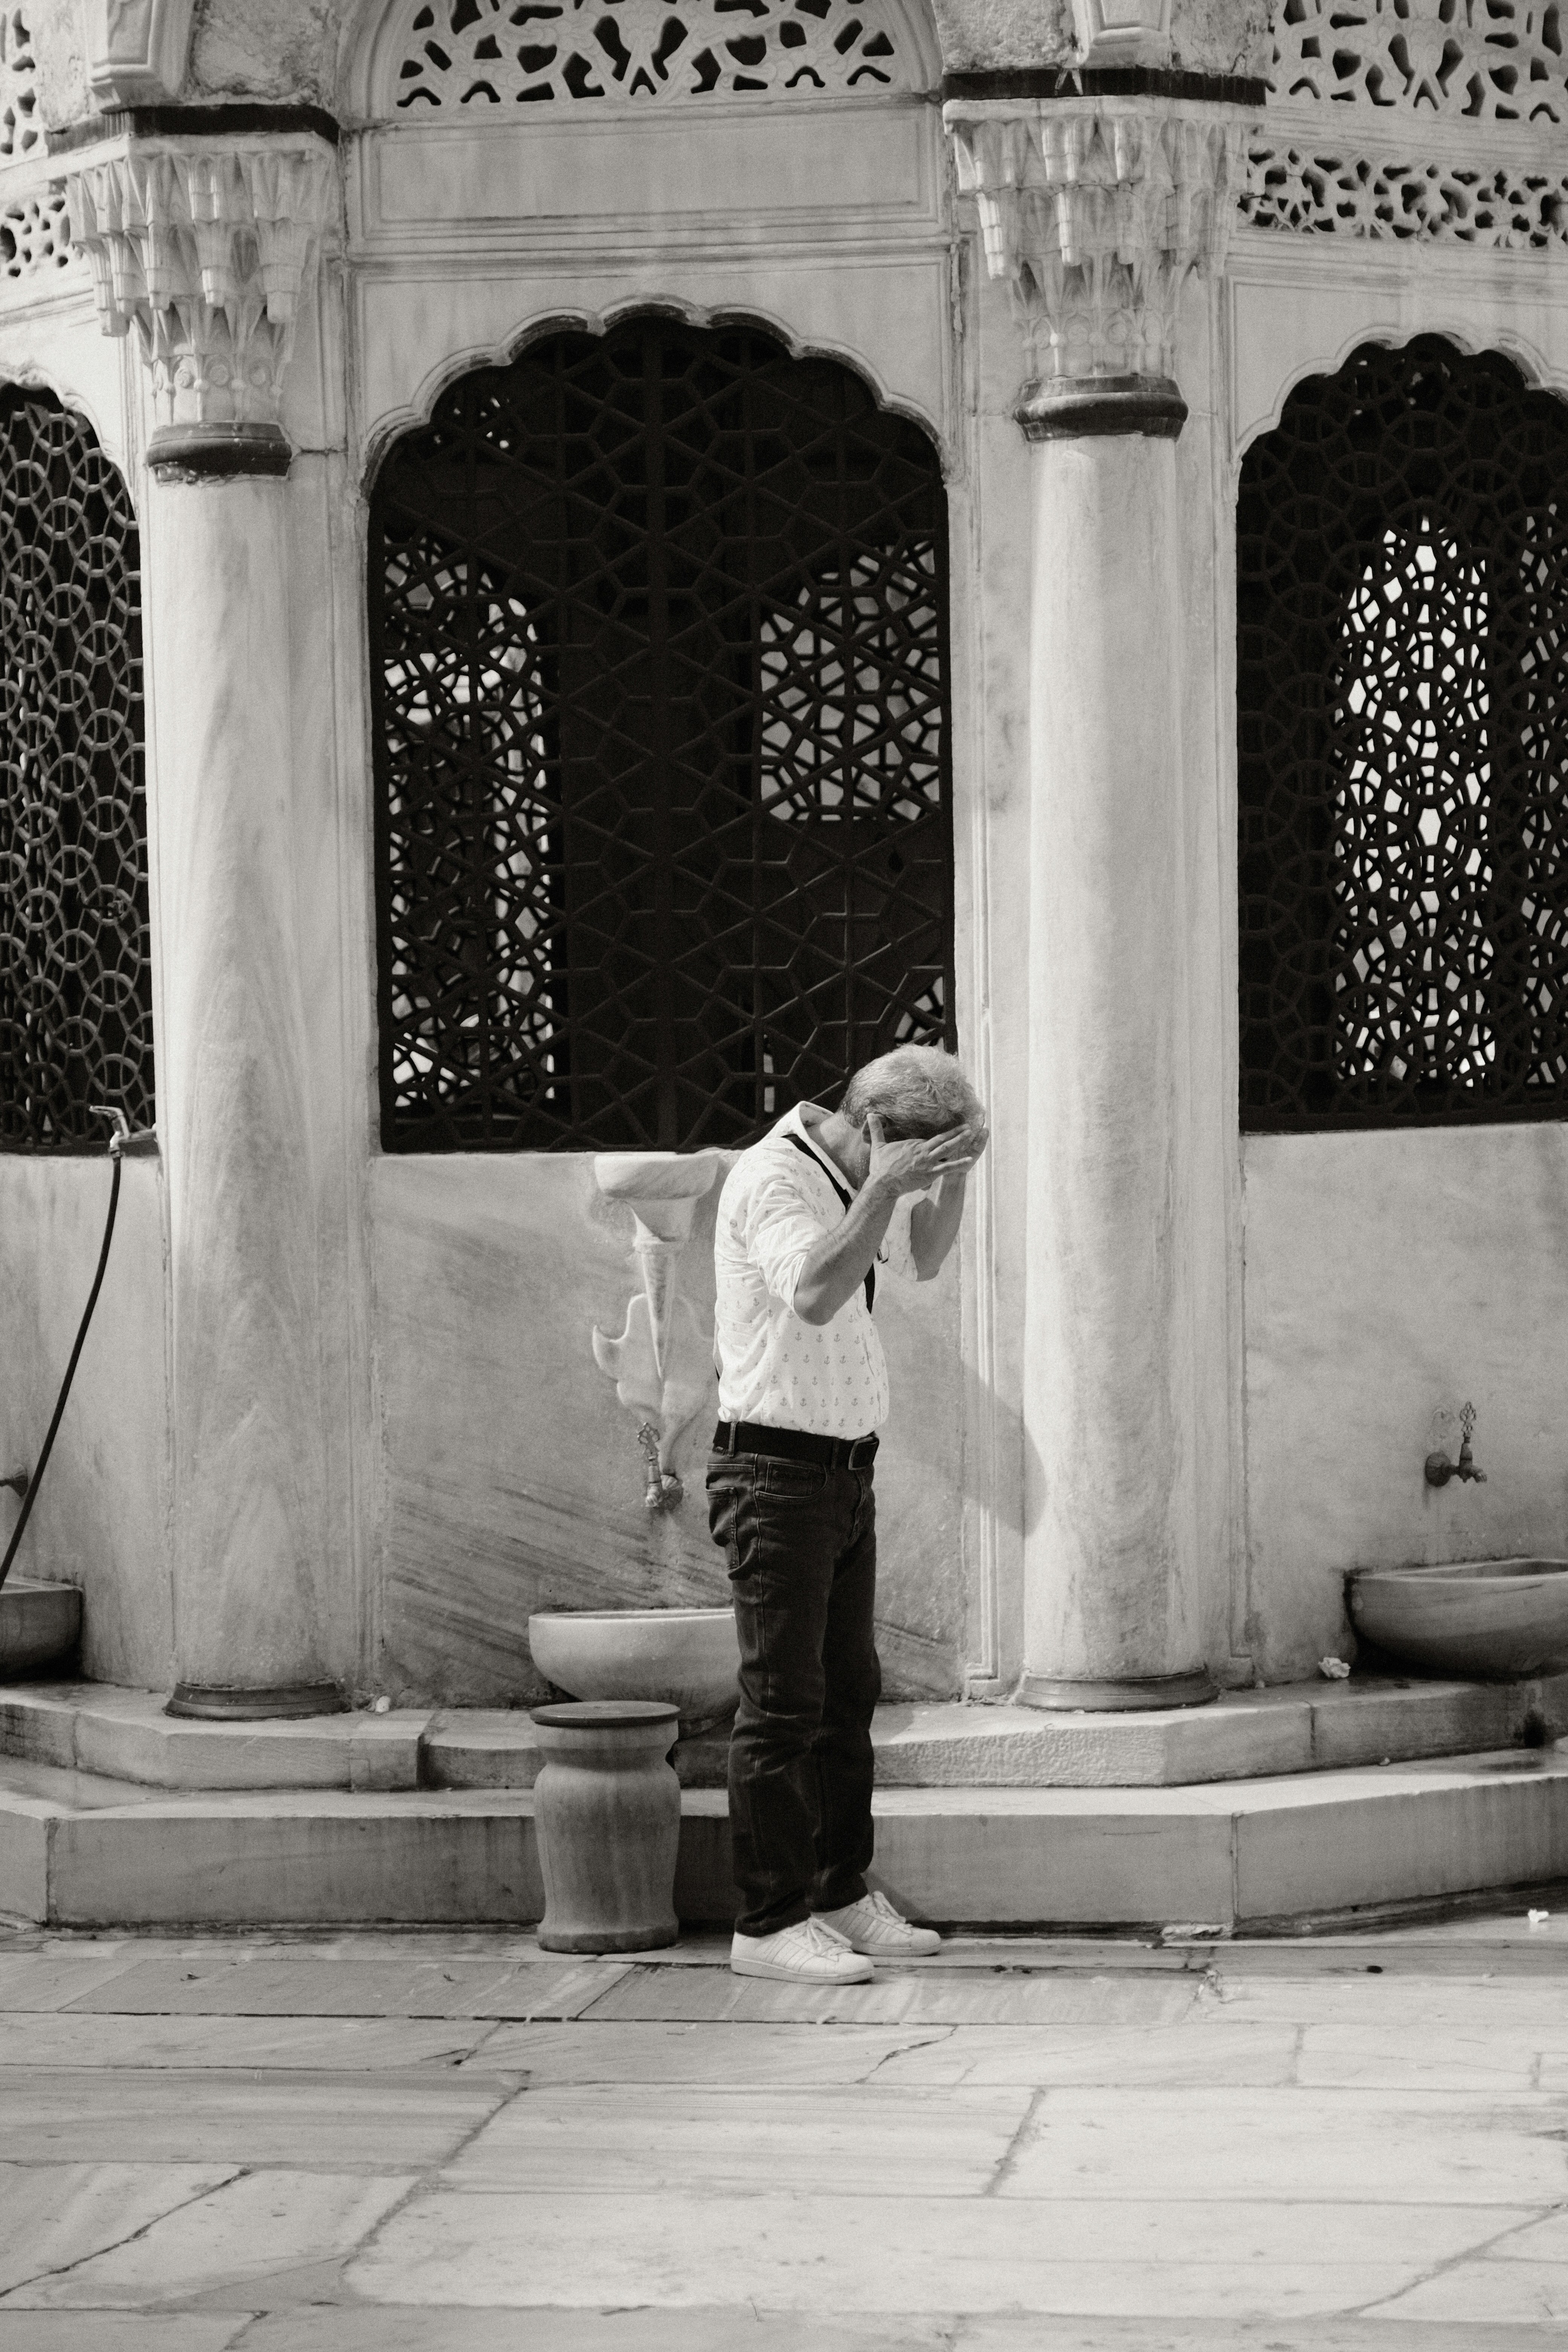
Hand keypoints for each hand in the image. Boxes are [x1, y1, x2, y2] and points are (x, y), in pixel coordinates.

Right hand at [866, 1112, 987, 1198]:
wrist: (883, 1184)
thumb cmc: (880, 1167)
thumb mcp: (878, 1146)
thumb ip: (876, 1129)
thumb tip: (869, 1114)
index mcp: (913, 1143)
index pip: (930, 1138)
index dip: (940, 1136)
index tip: (950, 1131)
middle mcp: (922, 1150)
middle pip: (943, 1139)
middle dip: (956, 1132)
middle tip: (968, 1126)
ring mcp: (928, 1161)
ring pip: (948, 1148)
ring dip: (960, 1141)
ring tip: (971, 1134)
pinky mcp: (931, 1173)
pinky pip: (948, 1167)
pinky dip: (959, 1163)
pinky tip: (969, 1159)